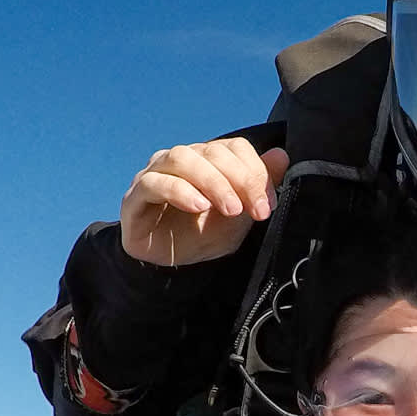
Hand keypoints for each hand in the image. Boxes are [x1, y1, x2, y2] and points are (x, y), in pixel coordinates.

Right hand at [119, 138, 290, 267]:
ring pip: (181, 158)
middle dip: (238, 179)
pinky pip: (154, 182)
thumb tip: (281, 155)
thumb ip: (258, 185)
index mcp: (206, 159)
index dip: (254, 171)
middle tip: (252, 210)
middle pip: (210, 151)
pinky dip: (179, 191)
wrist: (171, 267)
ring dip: (211, 182)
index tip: (266, 205)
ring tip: (229, 208)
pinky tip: (199, 207)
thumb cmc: (203, 236)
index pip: (233, 147)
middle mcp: (179, 160)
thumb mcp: (240, 215)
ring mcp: (154, 174)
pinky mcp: (135, 196)